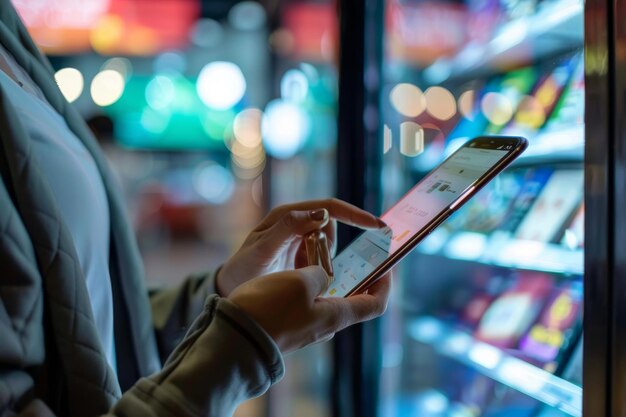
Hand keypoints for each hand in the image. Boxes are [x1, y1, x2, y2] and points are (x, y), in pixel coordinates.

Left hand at [216, 199, 383, 295]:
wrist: (231, 288)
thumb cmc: (243, 268)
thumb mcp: (263, 249)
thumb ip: (288, 228)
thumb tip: (320, 213)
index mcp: (288, 215)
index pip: (330, 208)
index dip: (356, 215)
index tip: (377, 226)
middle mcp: (297, 223)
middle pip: (332, 229)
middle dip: (329, 249)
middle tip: (312, 268)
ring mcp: (301, 240)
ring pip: (329, 246)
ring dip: (323, 262)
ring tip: (299, 274)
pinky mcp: (303, 255)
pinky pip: (323, 259)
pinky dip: (321, 270)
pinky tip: (306, 280)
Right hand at [228, 266, 391, 352]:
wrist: (234, 337)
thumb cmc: (271, 308)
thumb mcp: (301, 282)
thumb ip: (320, 273)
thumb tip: (323, 276)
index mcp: (336, 316)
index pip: (375, 304)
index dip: (385, 283)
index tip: (385, 264)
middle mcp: (325, 324)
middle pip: (351, 299)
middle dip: (353, 274)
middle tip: (349, 251)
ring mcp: (306, 326)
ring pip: (326, 297)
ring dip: (328, 274)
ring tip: (320, 251)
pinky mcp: (288, 324)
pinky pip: (306, 301)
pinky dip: (309, 282)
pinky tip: (297, 267)